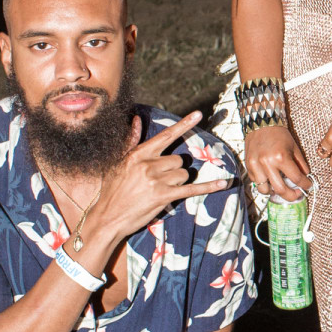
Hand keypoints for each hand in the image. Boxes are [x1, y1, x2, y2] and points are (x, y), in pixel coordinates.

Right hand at [88, 113, 233, 252]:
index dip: (183, 124)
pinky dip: (209, 187)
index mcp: (138, 154)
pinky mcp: (163, 196)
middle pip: (178, 160)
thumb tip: (137, 119)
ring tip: (159, 191)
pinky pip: (192, 189)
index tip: (198, 114)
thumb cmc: (112, 191)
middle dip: (173, 171)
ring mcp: (156, 180)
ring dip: (177, 183)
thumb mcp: (118, 163)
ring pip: (183, 174)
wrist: (107, 217)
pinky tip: (224, 183)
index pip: (165, 135)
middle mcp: (148, 164)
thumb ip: (131, 141)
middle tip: (157, 182)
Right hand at [244, 123, 311, 200]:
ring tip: (280, 187)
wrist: (262, 123)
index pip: (296, 179)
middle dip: (292, 196)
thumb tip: (305, 178)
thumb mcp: (294, 147)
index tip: (308, 186)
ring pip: (265, 190)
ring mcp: (256, 166)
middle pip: (281, 190)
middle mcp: (267, 163)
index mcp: (281, 157)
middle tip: (296, 195)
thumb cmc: (279, 134)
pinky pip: (256, 182)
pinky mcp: (248, 166)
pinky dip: (264, 184)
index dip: (305, 185)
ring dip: (274, 192)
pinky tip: (270, 178)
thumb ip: (301, 164)